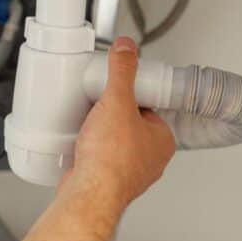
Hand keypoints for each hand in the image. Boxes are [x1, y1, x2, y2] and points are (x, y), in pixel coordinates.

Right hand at [68, 36, 175, 209]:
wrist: (89, 192)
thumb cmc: (111, 159)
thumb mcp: (117, 101)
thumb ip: (122, 72)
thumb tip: (127, 49)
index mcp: (162, 140)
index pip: (148, 107)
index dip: (130, 96)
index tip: (116, 90)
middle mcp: (150, 159)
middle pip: (129, 124)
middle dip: (112, 115)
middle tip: (97, 105)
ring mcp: (128, 172)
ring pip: (114, 143)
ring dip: (100, 134)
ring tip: (86, 123)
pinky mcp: (107, 181)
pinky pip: (100, 159)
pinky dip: (90, 152)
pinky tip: (78, 144)